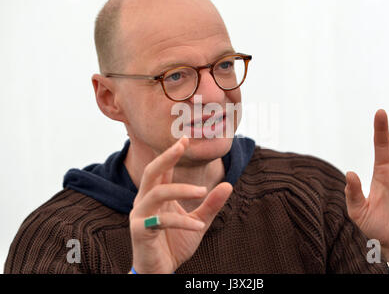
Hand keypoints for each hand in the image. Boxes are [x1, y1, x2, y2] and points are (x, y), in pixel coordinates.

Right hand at [129, 136, 232, 273]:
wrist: (160, 270)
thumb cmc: (174, 244)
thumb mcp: (198, 222)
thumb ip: (210, 204)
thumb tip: (228, 184)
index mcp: (156, 196)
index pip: (162, 169)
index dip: (172, 152)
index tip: (185, 137)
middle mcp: (144, 201)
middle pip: (152, 172)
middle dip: (167, 156)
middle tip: (183, 143)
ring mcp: (140, 216)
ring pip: (157, 193)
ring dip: (181, 189)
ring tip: (202, 191)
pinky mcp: (140, 231)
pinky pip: (161, 221)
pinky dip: (182, 222)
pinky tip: (198, 225)